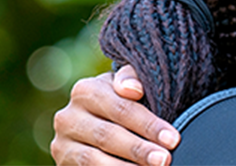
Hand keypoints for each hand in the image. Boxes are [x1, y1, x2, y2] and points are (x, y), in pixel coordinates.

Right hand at [51, 65, 181, 165]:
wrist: (97, 126)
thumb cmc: (121, 106)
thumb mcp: (127, 89)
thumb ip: (132, 78)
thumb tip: (132, 89)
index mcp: (85, 90)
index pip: (121, 108)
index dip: (148, 124)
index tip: (172, 139)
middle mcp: (68, 115)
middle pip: (107, 135)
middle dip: (139, 149)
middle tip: (164, 159)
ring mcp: (62, 141)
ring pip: (94, 158)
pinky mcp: (63, 161)